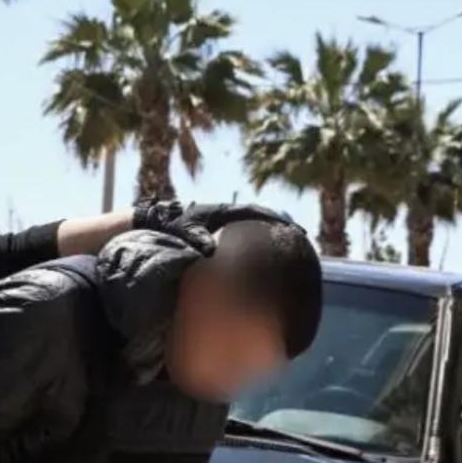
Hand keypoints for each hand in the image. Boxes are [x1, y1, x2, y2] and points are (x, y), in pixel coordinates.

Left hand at [133, 200, 299, 255]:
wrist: (162, 220)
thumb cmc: (174, 228)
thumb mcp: (186, 233)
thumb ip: (198, 240)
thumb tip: (211, 250)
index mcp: (223, 211)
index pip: (253, 212)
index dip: (272, 217)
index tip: (289, 225)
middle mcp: (228, 212)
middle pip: (259, 215)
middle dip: (279, 222)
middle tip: (299, 233)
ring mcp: (226, 218)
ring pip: (254, 222)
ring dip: (270, 228)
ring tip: (290, 240)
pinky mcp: (222, 226)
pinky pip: (245, 229)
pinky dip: (258, 234)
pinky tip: (266, 248)